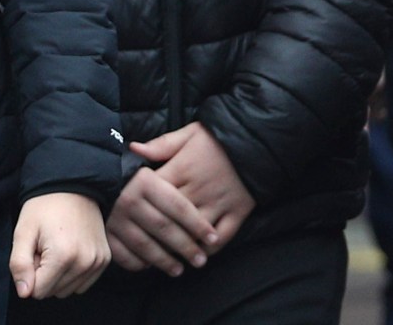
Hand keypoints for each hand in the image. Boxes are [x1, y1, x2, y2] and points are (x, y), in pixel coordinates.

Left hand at [11, 191, 110, 299]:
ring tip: (57, 248)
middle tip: (45, 247)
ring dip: (58, 275)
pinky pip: (82, 284)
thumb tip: (25, 293)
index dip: (31, 272)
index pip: (37, 292)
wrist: (74, 186)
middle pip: (53, 293)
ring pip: (67, 291)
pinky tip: (70, 252)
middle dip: (44, 275)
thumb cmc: (45, 208)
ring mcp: (98, 261)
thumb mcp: (23, 233)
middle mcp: (85, 261)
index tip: (35, 250)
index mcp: (63, 256)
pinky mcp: (104, 260)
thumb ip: (19, 265)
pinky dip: (73, 274)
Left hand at [140, 122, 254, 259]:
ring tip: (168, 259)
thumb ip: (163, 144)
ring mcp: (219, 202)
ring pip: (193, 234)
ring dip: (180, 248)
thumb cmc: (221, 136)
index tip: (131, 217)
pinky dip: (208, 250)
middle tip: (142, 247)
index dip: (138, 207)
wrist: (261, 137)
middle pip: (169, 219)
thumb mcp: (191, 133)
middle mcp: (198, 189)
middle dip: (154, 235)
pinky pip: (221, 238)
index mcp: (183, 168)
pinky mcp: (238, 212)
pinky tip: (198, 255)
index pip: (152, 194)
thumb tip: (133, 149)